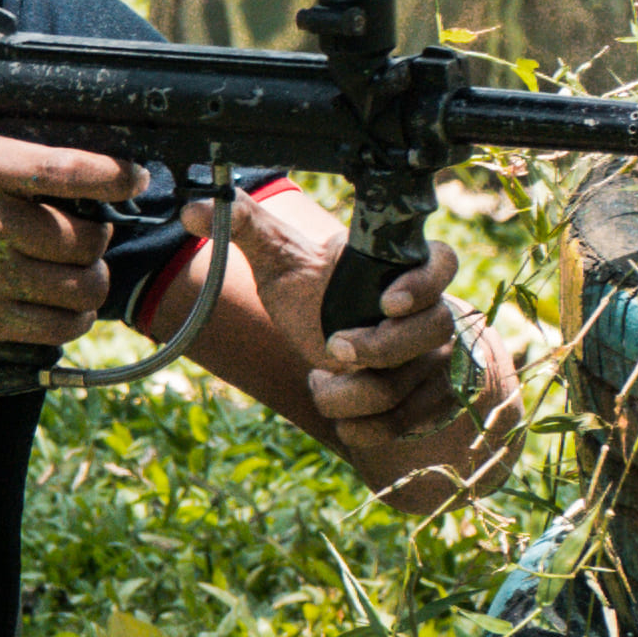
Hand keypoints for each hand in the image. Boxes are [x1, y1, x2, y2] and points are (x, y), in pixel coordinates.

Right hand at [0, 122, 144, 359]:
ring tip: (84, 269)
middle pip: (85, 238)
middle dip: (100, 236)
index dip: (115, 176)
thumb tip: (85, 171)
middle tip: (92, 233)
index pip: (67, 170)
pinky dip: (75, 316)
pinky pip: (57, 327)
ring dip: (95, 278)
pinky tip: (68, 303)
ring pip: (81, 287)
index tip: (136, 178)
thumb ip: (13, 156)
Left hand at [199, 187, 522, 501]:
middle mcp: (433, 311)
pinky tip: (344, 422)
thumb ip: (247, 227)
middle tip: (335, 349)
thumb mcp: (281, 261)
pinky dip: (371, 428)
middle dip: (379, 348)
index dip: (422, 283)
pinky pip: (410, 421)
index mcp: (405, 267)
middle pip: (431, 330)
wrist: (334, 344)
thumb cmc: (314, 294)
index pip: (442, 263)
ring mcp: (436, 358)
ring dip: (357, 395)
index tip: (386, 302)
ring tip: (321, 383)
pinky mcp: (431, 400)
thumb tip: (196, 208)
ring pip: (411, 382)